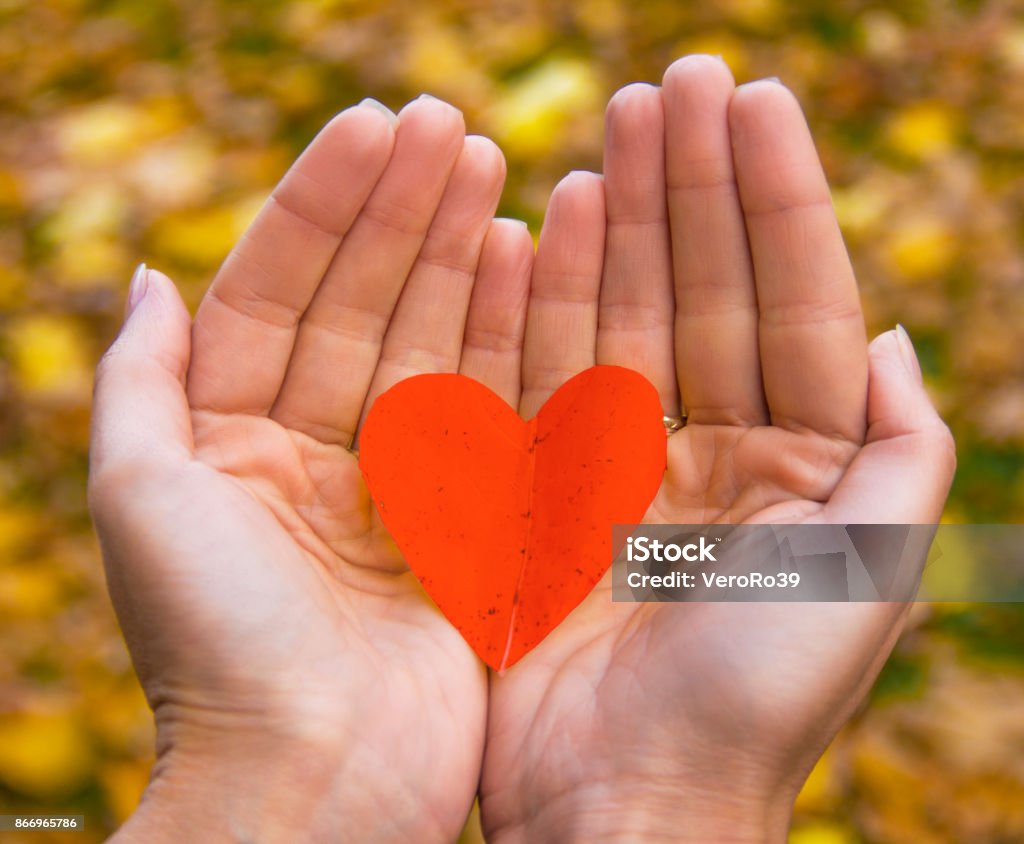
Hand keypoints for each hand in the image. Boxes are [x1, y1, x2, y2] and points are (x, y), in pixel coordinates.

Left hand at [89, 95, 532, 842]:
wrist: (312, 784)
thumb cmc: (213, 649)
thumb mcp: (140, 499)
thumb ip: (138, 383)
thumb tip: (145, 271)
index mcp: (233, 436)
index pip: (278, 289)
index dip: (322, 203)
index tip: (374, 123)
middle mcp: (315, 448)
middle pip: (362, 302)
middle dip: (402, 209)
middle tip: (450, 121)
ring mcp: (396, 479)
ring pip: (431, 339)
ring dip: (459, 252)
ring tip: (494, 165)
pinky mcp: (465, 516)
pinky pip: (487, 404)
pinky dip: (506, 333)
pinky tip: (528, 259)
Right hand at [479, 57, 955, 842]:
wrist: (632, 803)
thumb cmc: (758, 701)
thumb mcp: (869, 572)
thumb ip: (900, 451)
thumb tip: (903, 334)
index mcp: (802, 464)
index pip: (795, 301)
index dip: (777, 198)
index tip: (752, 97)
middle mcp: (717, 450)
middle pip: (708, 290)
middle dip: (696, 185)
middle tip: (675, 81)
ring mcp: (626, 462)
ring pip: (625, 314)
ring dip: (622, 223)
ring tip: (614, 131)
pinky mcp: (549, 488)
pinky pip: (546, 372)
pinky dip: (544, 300)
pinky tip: (540, 227)